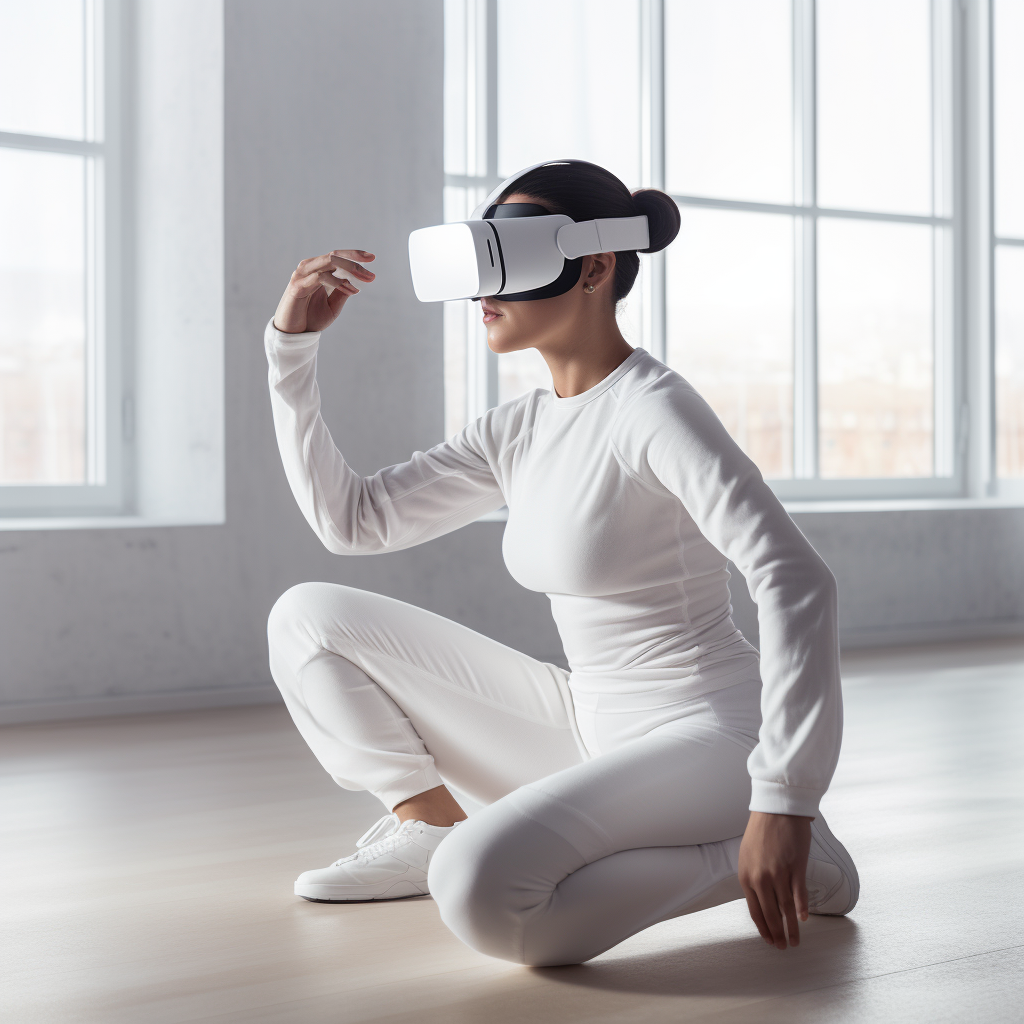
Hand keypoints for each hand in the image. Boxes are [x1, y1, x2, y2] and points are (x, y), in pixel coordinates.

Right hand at [273, 250, 375, 333]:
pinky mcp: (297, 286)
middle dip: (355, 262)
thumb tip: (356, 283)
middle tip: (371, 275)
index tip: (372, 258)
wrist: (294, 334)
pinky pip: (320, 278)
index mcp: (317, 270)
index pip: (337, 256)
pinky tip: (350, 289)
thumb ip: (342, 293)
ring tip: (365, 279)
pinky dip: (337, 282)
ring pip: (328, 262)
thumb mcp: (333, 306)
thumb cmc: (311, 319)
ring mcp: (302, 275)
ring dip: (349, 268)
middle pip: (334, 256)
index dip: (354, 255)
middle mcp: (309, 268)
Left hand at [738, 811, 812, 949]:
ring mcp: (778, 874)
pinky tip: (803, 919)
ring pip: (785, 908)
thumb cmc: (762, 831)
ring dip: (791, 928)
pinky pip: (799, 894)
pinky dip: (801, 908)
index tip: (769, 940)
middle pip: (770, 914)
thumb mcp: (748, 856)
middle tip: (783, 947)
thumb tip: (762, 900)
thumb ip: (753, 879)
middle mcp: (760, 878)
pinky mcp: (795, 868)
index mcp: (746, 876)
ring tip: (795, 941)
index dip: (763, 928)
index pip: (755, 910)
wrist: (776, 810)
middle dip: (777, 933)